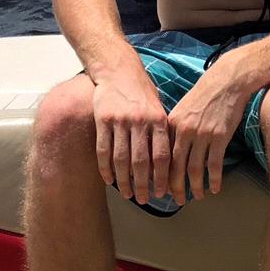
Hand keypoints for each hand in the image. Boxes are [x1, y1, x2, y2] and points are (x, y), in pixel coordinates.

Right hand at [92, 69, 171, 205]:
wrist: (119, 70)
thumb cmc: (142, 92)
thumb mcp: (158, 108)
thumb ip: (161, 133)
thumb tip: (166, 163)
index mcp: (158, 119)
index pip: (162, 154)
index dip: (162, 176)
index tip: (162, 192)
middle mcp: (140, 121)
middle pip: (141, 161)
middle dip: (143, 184)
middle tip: (144, 200)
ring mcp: (120, 121)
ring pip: (121, 159)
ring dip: (124, 180)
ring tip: (127, 194)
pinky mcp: (102, 120)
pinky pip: (103, 150)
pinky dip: (106, 168)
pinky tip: (109, 181)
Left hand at [167, 64, 252, 201]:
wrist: (227, 81)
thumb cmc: (204, 95)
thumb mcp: (182, 109)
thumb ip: (173, 129)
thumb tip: (167, 151)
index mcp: (171, 124)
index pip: (161, 156)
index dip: (159, 175)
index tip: (158, 188)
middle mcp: (184, 131)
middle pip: (175, 166)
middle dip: (174, 187)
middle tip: (174, 200)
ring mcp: (202, 134)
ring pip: (195, 168)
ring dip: (195, 186)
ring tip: (196, 197)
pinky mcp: (220, 137)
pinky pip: (214, 164)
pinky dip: (214, 179)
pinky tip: (214, 188)